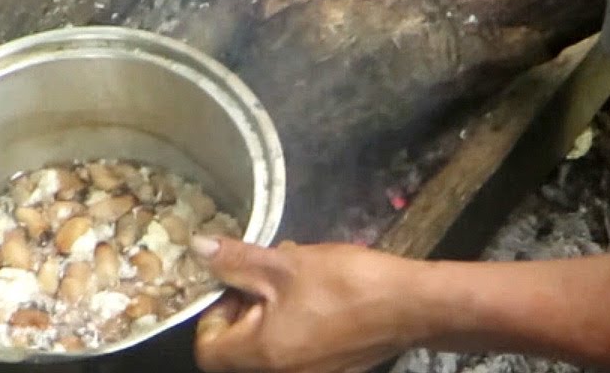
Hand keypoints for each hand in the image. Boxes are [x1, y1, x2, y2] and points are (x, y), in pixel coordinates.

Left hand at [191, 236, 423, 372]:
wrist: (411, 306)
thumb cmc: (345, 285)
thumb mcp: (285, 264)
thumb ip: (236, 260)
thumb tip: (198, 249)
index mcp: (260, 355)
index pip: (208, 348)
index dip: (214, 313)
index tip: (238, 284)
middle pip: (239, 348)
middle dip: (248, 307)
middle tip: (271, 273)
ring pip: (269, 346)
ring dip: (273, 312)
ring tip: (298, 278)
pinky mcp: (331, 371)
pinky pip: (297, 350)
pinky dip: (297, 325)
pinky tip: (321, 297)